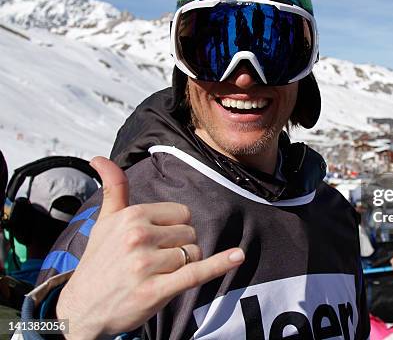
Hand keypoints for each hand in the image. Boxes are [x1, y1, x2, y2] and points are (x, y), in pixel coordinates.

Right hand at [56, 157, 244, 338]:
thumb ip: (113, 188)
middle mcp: (138, 237)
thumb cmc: (98, 262)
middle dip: (180, 247)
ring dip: (184, 265)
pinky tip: (237, 256)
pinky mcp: (155, 290)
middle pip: (190, 233)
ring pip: (194, 254)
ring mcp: (146, 264)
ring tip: (158, 274)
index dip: (175, 228)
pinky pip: (196, 273)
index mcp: (131, 216)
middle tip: (154, 262)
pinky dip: (220, 264)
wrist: (81, 309)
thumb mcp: (103, 222)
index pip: (182, 213)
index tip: (157, 241)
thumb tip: (99, 158)